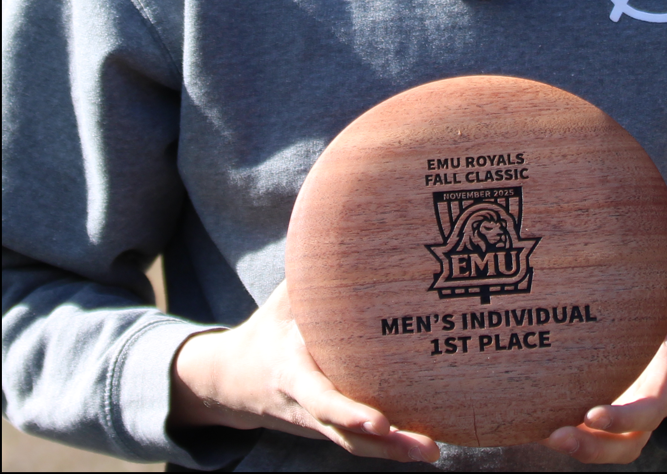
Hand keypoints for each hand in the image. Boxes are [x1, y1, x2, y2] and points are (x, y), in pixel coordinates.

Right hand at [168, 279, 437, 462]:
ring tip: (433, 453)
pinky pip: (360, 443)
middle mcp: (305, 405)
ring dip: (394, 452)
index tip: (377, 421)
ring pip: (355, 445)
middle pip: (345, 433)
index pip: (318, 397)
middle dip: (384, 444)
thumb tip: (337, 216)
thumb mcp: (283, 299)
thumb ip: (312, 270)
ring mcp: (318, 422)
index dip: (345, 411)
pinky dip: (389, 448)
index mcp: (291, 373)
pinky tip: (427, 448)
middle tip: (425, 448)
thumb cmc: (270, 327)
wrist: (232, 380)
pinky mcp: (330, 427)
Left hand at [540, 293, 666, 463]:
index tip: (593, 412)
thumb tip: (634, 239)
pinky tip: (537, 425)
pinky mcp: (617, 420)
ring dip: (580, 449)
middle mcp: (650, 407)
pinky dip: (573, 438)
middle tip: (557, 435)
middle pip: (627, 445)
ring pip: (611, 449)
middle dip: (593, 447)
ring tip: (542, 435)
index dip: (624, 417)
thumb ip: (657, 281)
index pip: (650, 410)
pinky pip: (597, 439)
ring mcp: (633, 419)